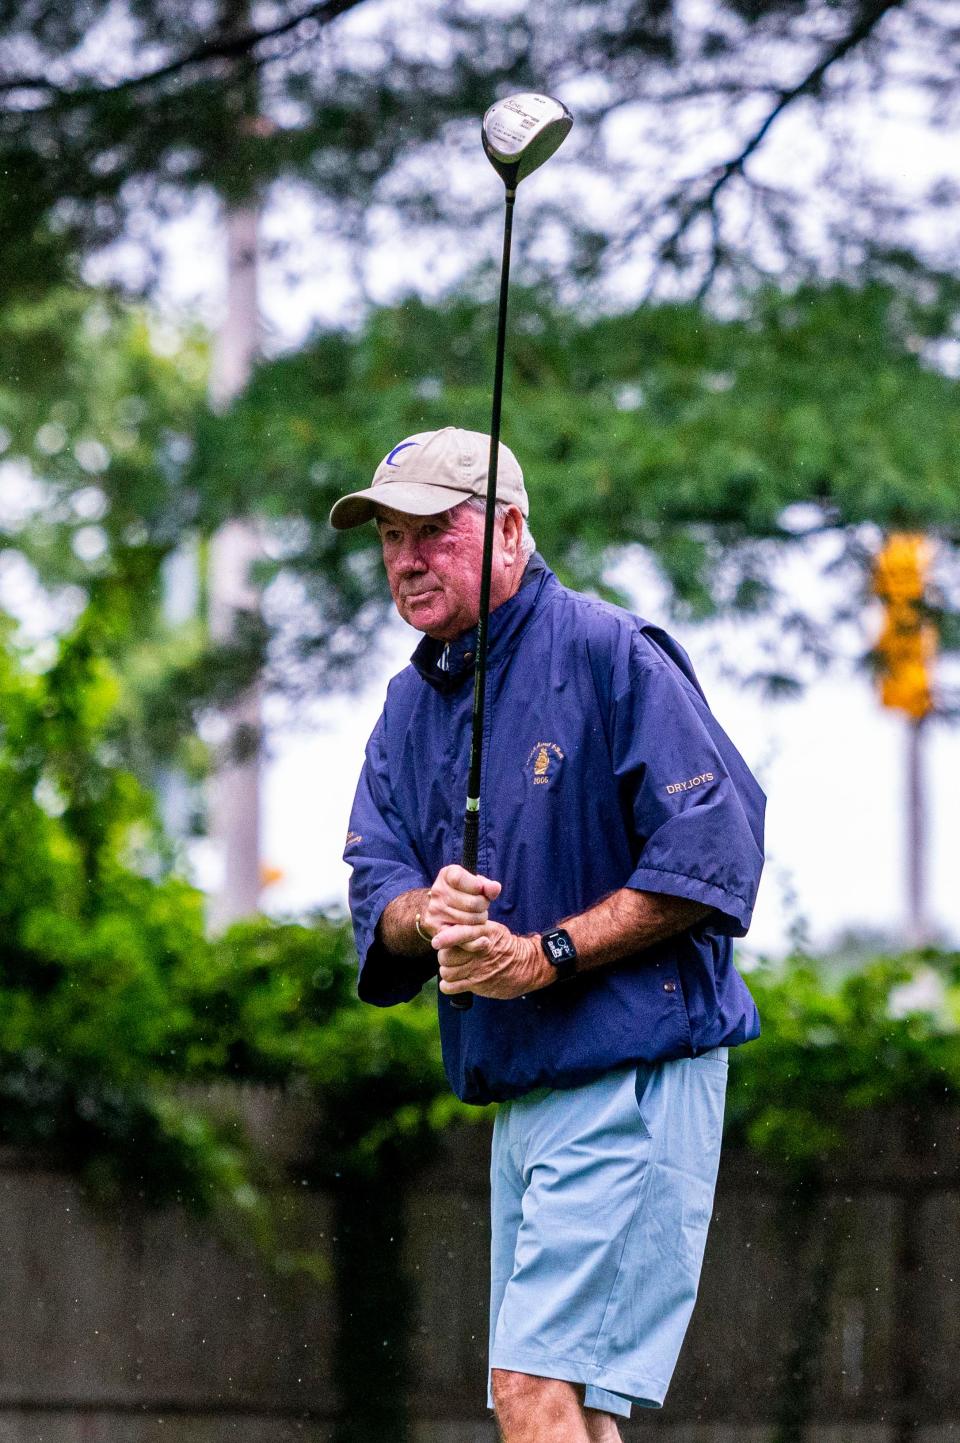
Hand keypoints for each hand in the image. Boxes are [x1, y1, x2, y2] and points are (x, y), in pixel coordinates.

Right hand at [421, 864, 500, 937]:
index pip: (459, 879)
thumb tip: (495, 888)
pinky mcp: (437, 929)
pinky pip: (461, 936)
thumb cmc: (465, 893)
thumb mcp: (476, 884)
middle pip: (471, 903)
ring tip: (476, 916)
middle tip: (481, 907)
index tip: (480, 889)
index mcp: (447, 875)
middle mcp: (437, 891)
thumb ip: (487, 886)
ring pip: (470, 920)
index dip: (475, 886)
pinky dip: (475, 938)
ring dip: (479, 920)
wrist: (444, 908)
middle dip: (483, 906)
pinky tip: (481, 936)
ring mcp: (435, 911)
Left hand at [435, 922, 552, 999]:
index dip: (446, 938)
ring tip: (455, 968)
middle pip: (446, 955)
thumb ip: (471, 929)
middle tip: (452, 956)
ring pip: (446, 972)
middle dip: (445, 956)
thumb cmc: (505, 945)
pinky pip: (451, 987)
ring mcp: (478, 970)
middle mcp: (479, 952)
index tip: (437, 942)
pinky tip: (454, 981)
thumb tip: (447, 929)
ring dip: (447, 971)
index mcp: (482, 934)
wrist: (528, 965)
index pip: (460, 934)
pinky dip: (447, 985)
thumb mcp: (493, 930)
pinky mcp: (478, 985)